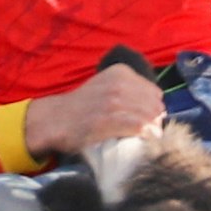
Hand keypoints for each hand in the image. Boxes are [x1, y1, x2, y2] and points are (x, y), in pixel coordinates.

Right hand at [23, 64, 165, 157]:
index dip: (153, 107)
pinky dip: (146, 133)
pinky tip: (145, 138)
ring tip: (147, 136)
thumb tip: (156, 108)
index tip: (147, 118)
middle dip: (154, 118)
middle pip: (154, 104)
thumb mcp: (105, 86)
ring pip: (149, 115)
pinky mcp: (108, 119)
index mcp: (120, 72)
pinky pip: (139, 126)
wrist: (54, 119)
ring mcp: (113, 101)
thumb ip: (128, 91)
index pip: (154, 92)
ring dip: (152, 128)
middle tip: (148, 129)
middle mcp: (118, 83)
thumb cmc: (82, 107)